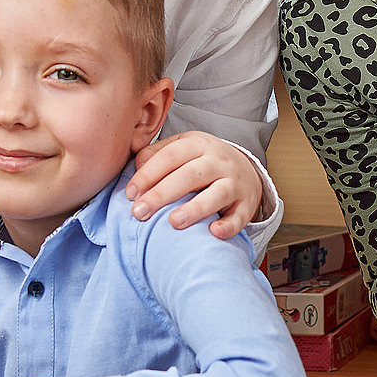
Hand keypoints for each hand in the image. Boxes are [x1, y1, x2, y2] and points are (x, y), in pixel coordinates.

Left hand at [127, 131, 264, 239]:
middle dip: (162, 194)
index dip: (148, 174)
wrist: (246, 168)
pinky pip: (240, 216)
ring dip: (195, 208)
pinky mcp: (246, 204)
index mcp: (198, 145)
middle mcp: (218, 162)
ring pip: (217, 193)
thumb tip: (134, 164)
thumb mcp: (182, 147)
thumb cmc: (203, 161)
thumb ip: (156, 153)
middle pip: (190, 175)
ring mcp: (235, 183)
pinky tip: (214, 232)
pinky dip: (228, 225)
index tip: (130, 194)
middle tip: (140, 212)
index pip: (170, 156)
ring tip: (173, 222)